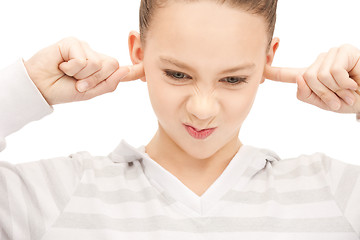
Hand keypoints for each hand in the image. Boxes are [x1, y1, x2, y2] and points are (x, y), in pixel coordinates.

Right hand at [24, 37, 144, 104]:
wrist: (41, 88)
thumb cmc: (64, 90)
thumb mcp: (89, 92)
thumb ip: (108, 83)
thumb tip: (125, 70)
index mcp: (101, 71)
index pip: (120, 70)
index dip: (134, 69)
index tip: (147, 68)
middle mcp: (95, 58)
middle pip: (112, 65)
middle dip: (96, 79)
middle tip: (79, 84)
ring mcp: (85, 49)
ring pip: (98, 63)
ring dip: (83, 75)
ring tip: (69, 74)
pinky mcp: (73, 43)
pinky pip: (83, 58)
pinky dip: (72, 67)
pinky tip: (62, 66)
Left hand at [264, 44, 359, 113]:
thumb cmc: (350, 100)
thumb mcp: (325, 103)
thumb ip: (307, 95)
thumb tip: (300, 78)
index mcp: (311, 76)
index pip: (288, 74)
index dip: (273, 72)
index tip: (259, 69)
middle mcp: (319, 62)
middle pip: (306, 78)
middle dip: (325, 93)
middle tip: (340, 97)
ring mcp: (331, 55)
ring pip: (319, 75)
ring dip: (337, 89)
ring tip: (349, 90)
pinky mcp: (344, 51)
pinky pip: (333, 72)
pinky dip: (345, 84)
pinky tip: (355, 82)